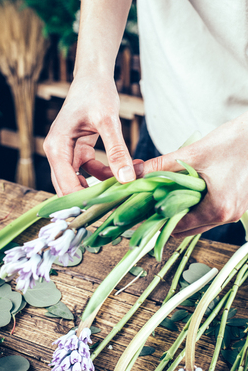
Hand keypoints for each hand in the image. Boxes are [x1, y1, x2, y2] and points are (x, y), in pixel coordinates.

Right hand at [43, 75, 139, 195]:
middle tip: (115, 206)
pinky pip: (90, 171)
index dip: (82, 201)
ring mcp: (67, 153)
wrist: (94, 76)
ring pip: (80, 181)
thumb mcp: (108, 121)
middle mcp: (57, 153)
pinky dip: (105, 174)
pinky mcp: (79, 151)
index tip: (105, 211)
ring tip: (124, 187)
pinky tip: (126, 171)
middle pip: (69, 187)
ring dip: (101, 186)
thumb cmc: (96, 92)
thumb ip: (116, 150)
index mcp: (56, 147)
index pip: (65, 185)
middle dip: (90, 198)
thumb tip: (127, 178)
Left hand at [137, 113, 247, 237]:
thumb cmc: (232, 142)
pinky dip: (197, 205)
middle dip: (168, 216)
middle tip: (151, 201)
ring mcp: (235, 211)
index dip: (157, 219)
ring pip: (200, 221)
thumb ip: (160, 166)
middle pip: (188, 228)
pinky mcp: (238, 204)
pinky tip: (187, 189)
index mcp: (217, 209)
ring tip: (166, 194)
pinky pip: (211, 212)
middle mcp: (228, 216)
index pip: (178, 227)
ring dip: (183, 210)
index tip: (143, 208)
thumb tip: (133, 173)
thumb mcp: (191, 154)